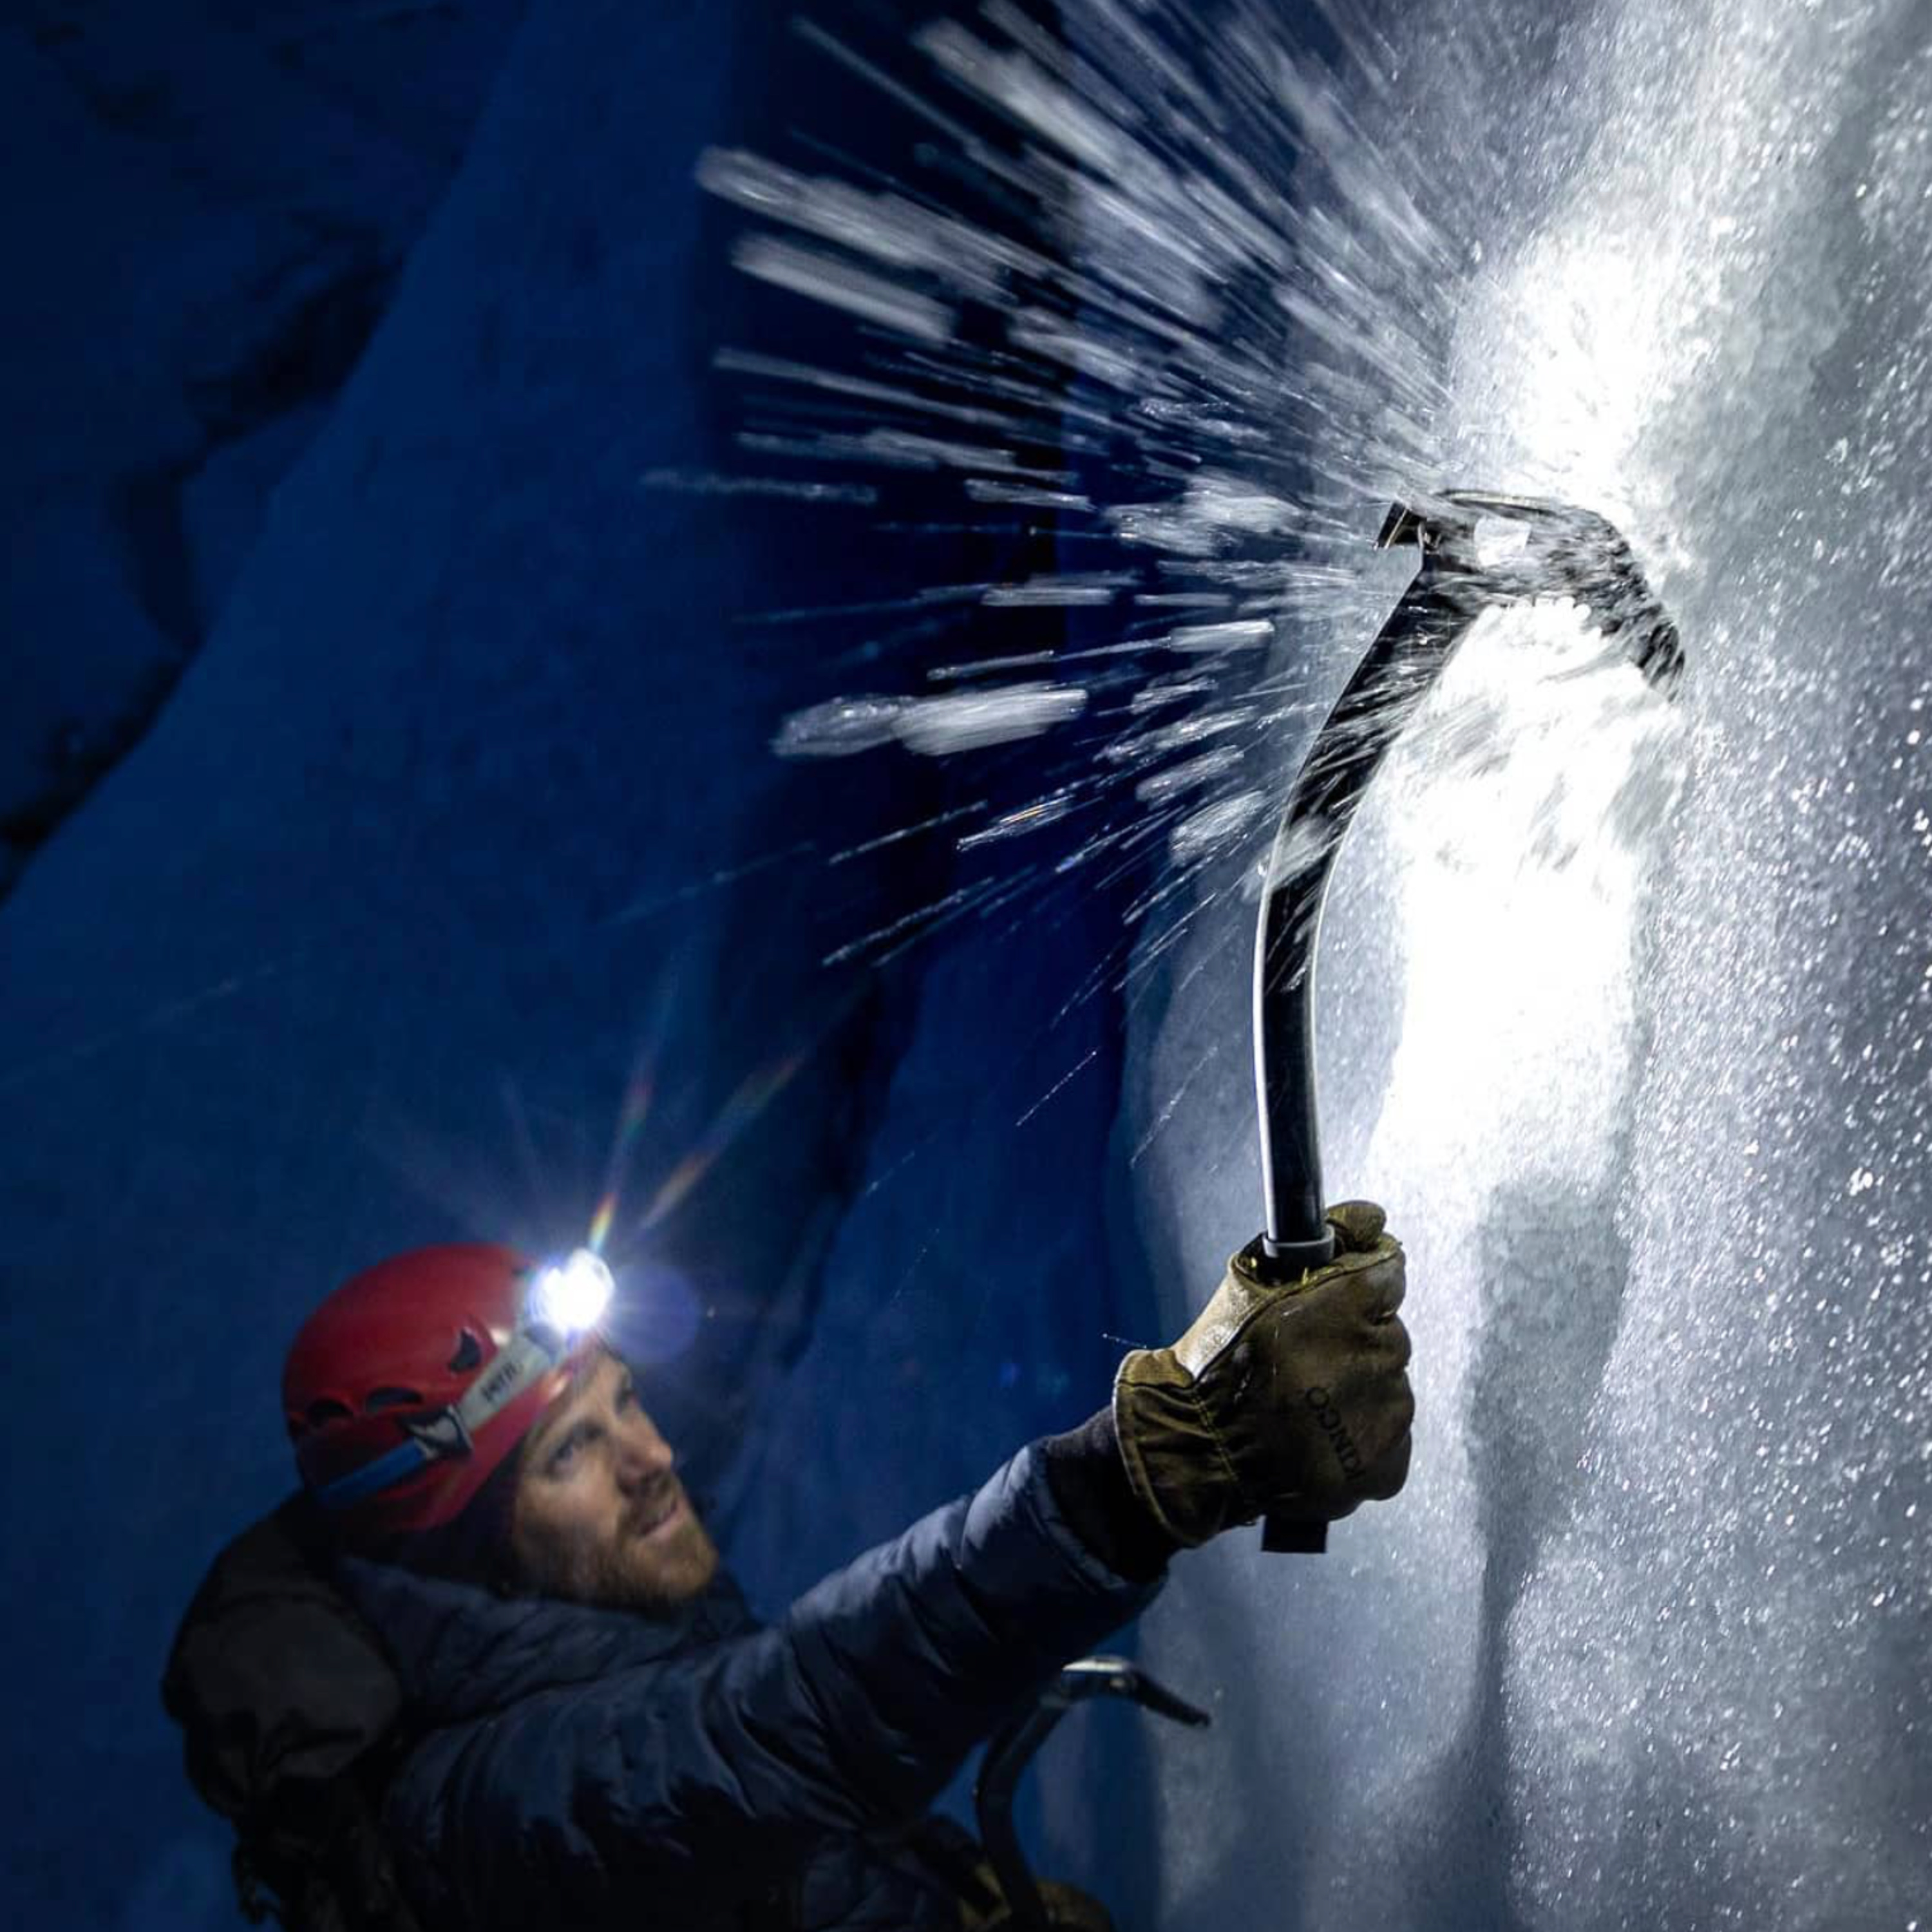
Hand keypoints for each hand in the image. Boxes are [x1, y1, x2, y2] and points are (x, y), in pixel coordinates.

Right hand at [1112, 1203, 1413, 1546]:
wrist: (1197, 1452)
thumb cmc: (1215, 1362)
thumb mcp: (1251, 1281)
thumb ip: (1321, 1241)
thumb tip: (1374, 1216)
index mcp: (1346, 1305)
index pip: (1388, 1273)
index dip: (1357, 1285)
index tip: (1335, 1300)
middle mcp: (1375, 1358)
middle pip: (1387, 1334)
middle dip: (1352, 1340)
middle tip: (1302, 1361)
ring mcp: (1385, 1417)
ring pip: (1388, 1386)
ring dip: (1356, 1389)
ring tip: (1301, 1404)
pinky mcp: (1385, 1465)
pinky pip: (1388, 1437)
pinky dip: (1359, 1436)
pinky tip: (1316, 1437)